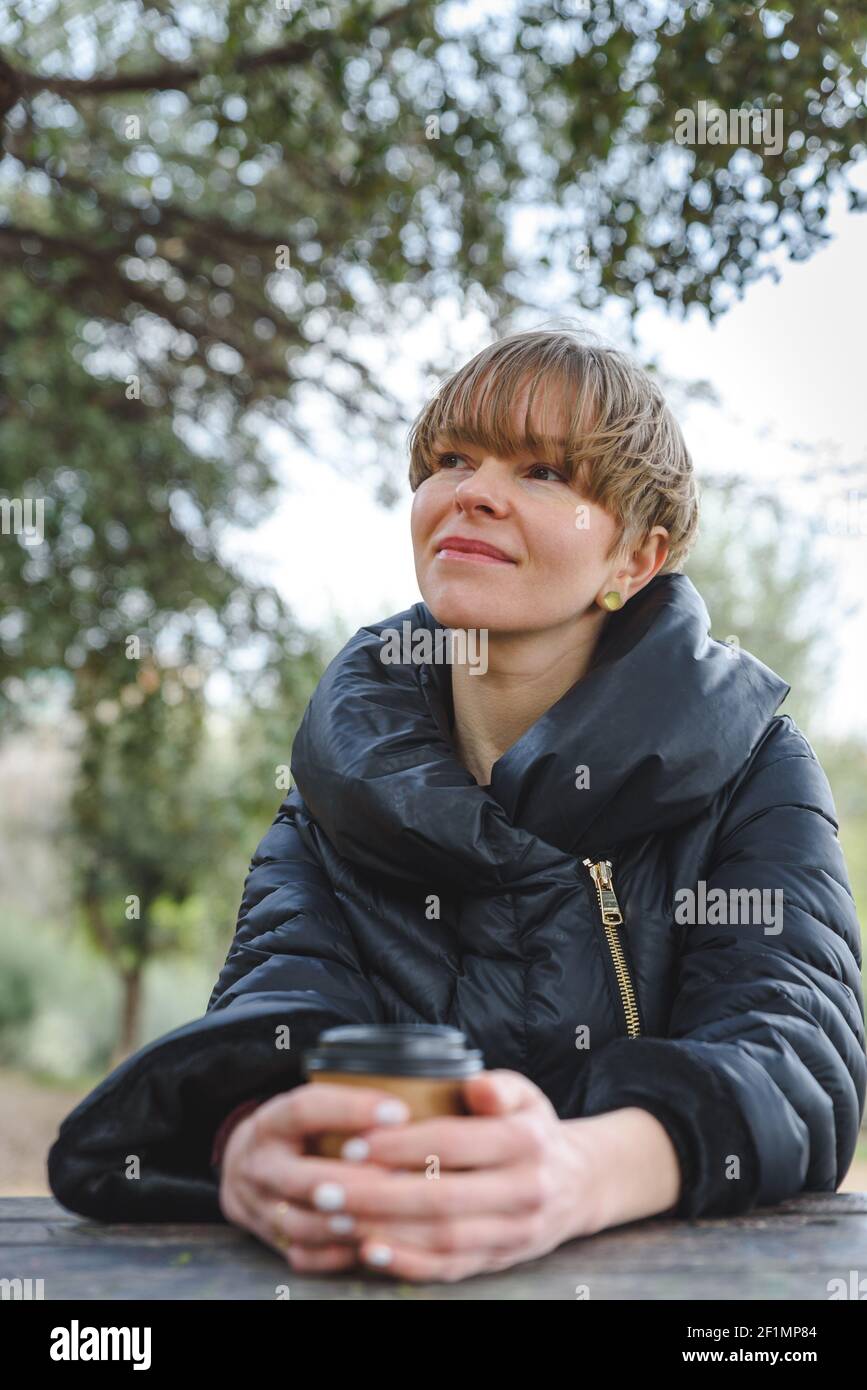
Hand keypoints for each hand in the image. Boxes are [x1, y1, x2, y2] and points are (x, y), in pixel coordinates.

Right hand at [217, 1081, 413, 1272]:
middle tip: (400, 1178)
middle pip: (303, 1178)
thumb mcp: (308, 1108)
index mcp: (271, 1124)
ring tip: (389, 1214)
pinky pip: (306, 1256)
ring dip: (348, 1223)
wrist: (242, 1168)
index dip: (351, 1110)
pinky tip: (372, 1244)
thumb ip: (346, 1108)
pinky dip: (339, 1254)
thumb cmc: (293, 1132)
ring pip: (304, 1225)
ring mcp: (263, 1209)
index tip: (398, 1113)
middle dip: (354, 1181)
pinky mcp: (272, 1241)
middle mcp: (261, 1168)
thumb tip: (401, 1114)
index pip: (305, 1110)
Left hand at [279, 1069, 608, 1282]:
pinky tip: (370, 1251)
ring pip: (443, 1238)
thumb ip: (497, 1086)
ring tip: (337, 1218)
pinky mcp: (502, 1260)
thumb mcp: (526, 1094)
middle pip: (442, 1198)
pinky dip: (409, 1264)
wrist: (579, 1183)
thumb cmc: (533, 1129)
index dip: (399, 1145)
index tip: (351, 1143)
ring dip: (385, 1231)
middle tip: (326, 1188)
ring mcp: (515, 1232)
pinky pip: (452, 1268)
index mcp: (526, 1143)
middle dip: (377, 1195)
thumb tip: (475, 1086)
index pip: (452, 1143)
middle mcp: (525, 1191)